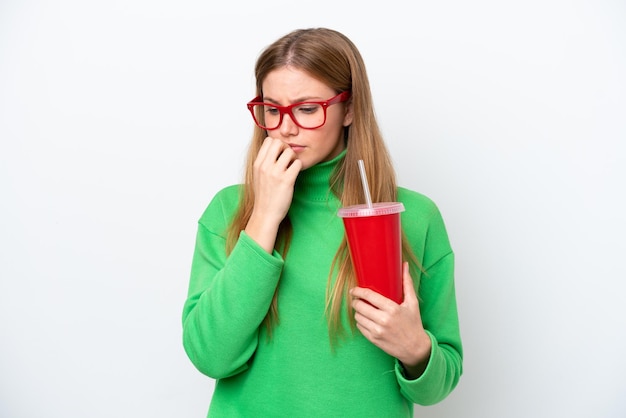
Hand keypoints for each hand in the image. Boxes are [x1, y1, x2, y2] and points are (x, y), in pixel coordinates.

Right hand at [245, 137, 301, 252]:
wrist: (265, 214)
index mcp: (258, 164)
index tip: (280, 154)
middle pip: (279, 142)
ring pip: (290, 152)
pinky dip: (299, 167)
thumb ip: (264, 162)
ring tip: (292, 167)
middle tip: (288, 159)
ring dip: (294, 158)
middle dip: (286, 148)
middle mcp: (265, 166)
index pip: (268, 141)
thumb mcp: (257, 175)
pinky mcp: (287, 180)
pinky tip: (295, 174)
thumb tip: (274, 149)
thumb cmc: (264, 196)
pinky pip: (298, 163)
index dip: (277, 144)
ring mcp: (276, 173)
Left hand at [350, 262, 431, 378]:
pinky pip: (360, 327)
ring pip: (357, 317)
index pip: (369, 296)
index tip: (354, 290)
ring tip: (362, 309)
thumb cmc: (414, 323)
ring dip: (357, 312)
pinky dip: (361, 322)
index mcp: (392, 309)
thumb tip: (404, 265)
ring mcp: (377, 331)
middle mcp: (383, 320)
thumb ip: (407, 283)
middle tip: (357, 299)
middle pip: (359, 306)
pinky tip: (366, 319)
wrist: (415, 348)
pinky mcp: (374, 340)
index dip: (358, 291)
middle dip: (356, 301)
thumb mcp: (412, 303)